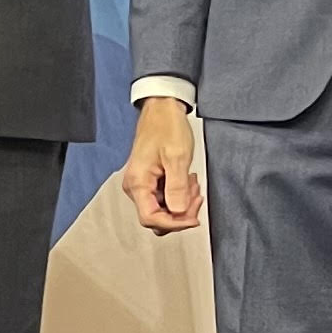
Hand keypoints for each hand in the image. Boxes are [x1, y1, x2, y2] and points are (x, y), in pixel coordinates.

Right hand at [122, 97, 203, 232]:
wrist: (162, 109)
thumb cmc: (166, 126)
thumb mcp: (177, 157)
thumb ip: (177, 188)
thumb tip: (178, 213)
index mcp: (137, 182)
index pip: (150, 218)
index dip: (174, 224)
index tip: (193, 218)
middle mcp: (135, 186)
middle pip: (156, 218)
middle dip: (180, 214)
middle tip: (196, 197)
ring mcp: (141, 184)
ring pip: (162, 210)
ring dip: (181, 203)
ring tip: (192, 184)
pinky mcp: (148, 181)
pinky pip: (163, 199)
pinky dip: (178, 195)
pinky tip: (187, 181)